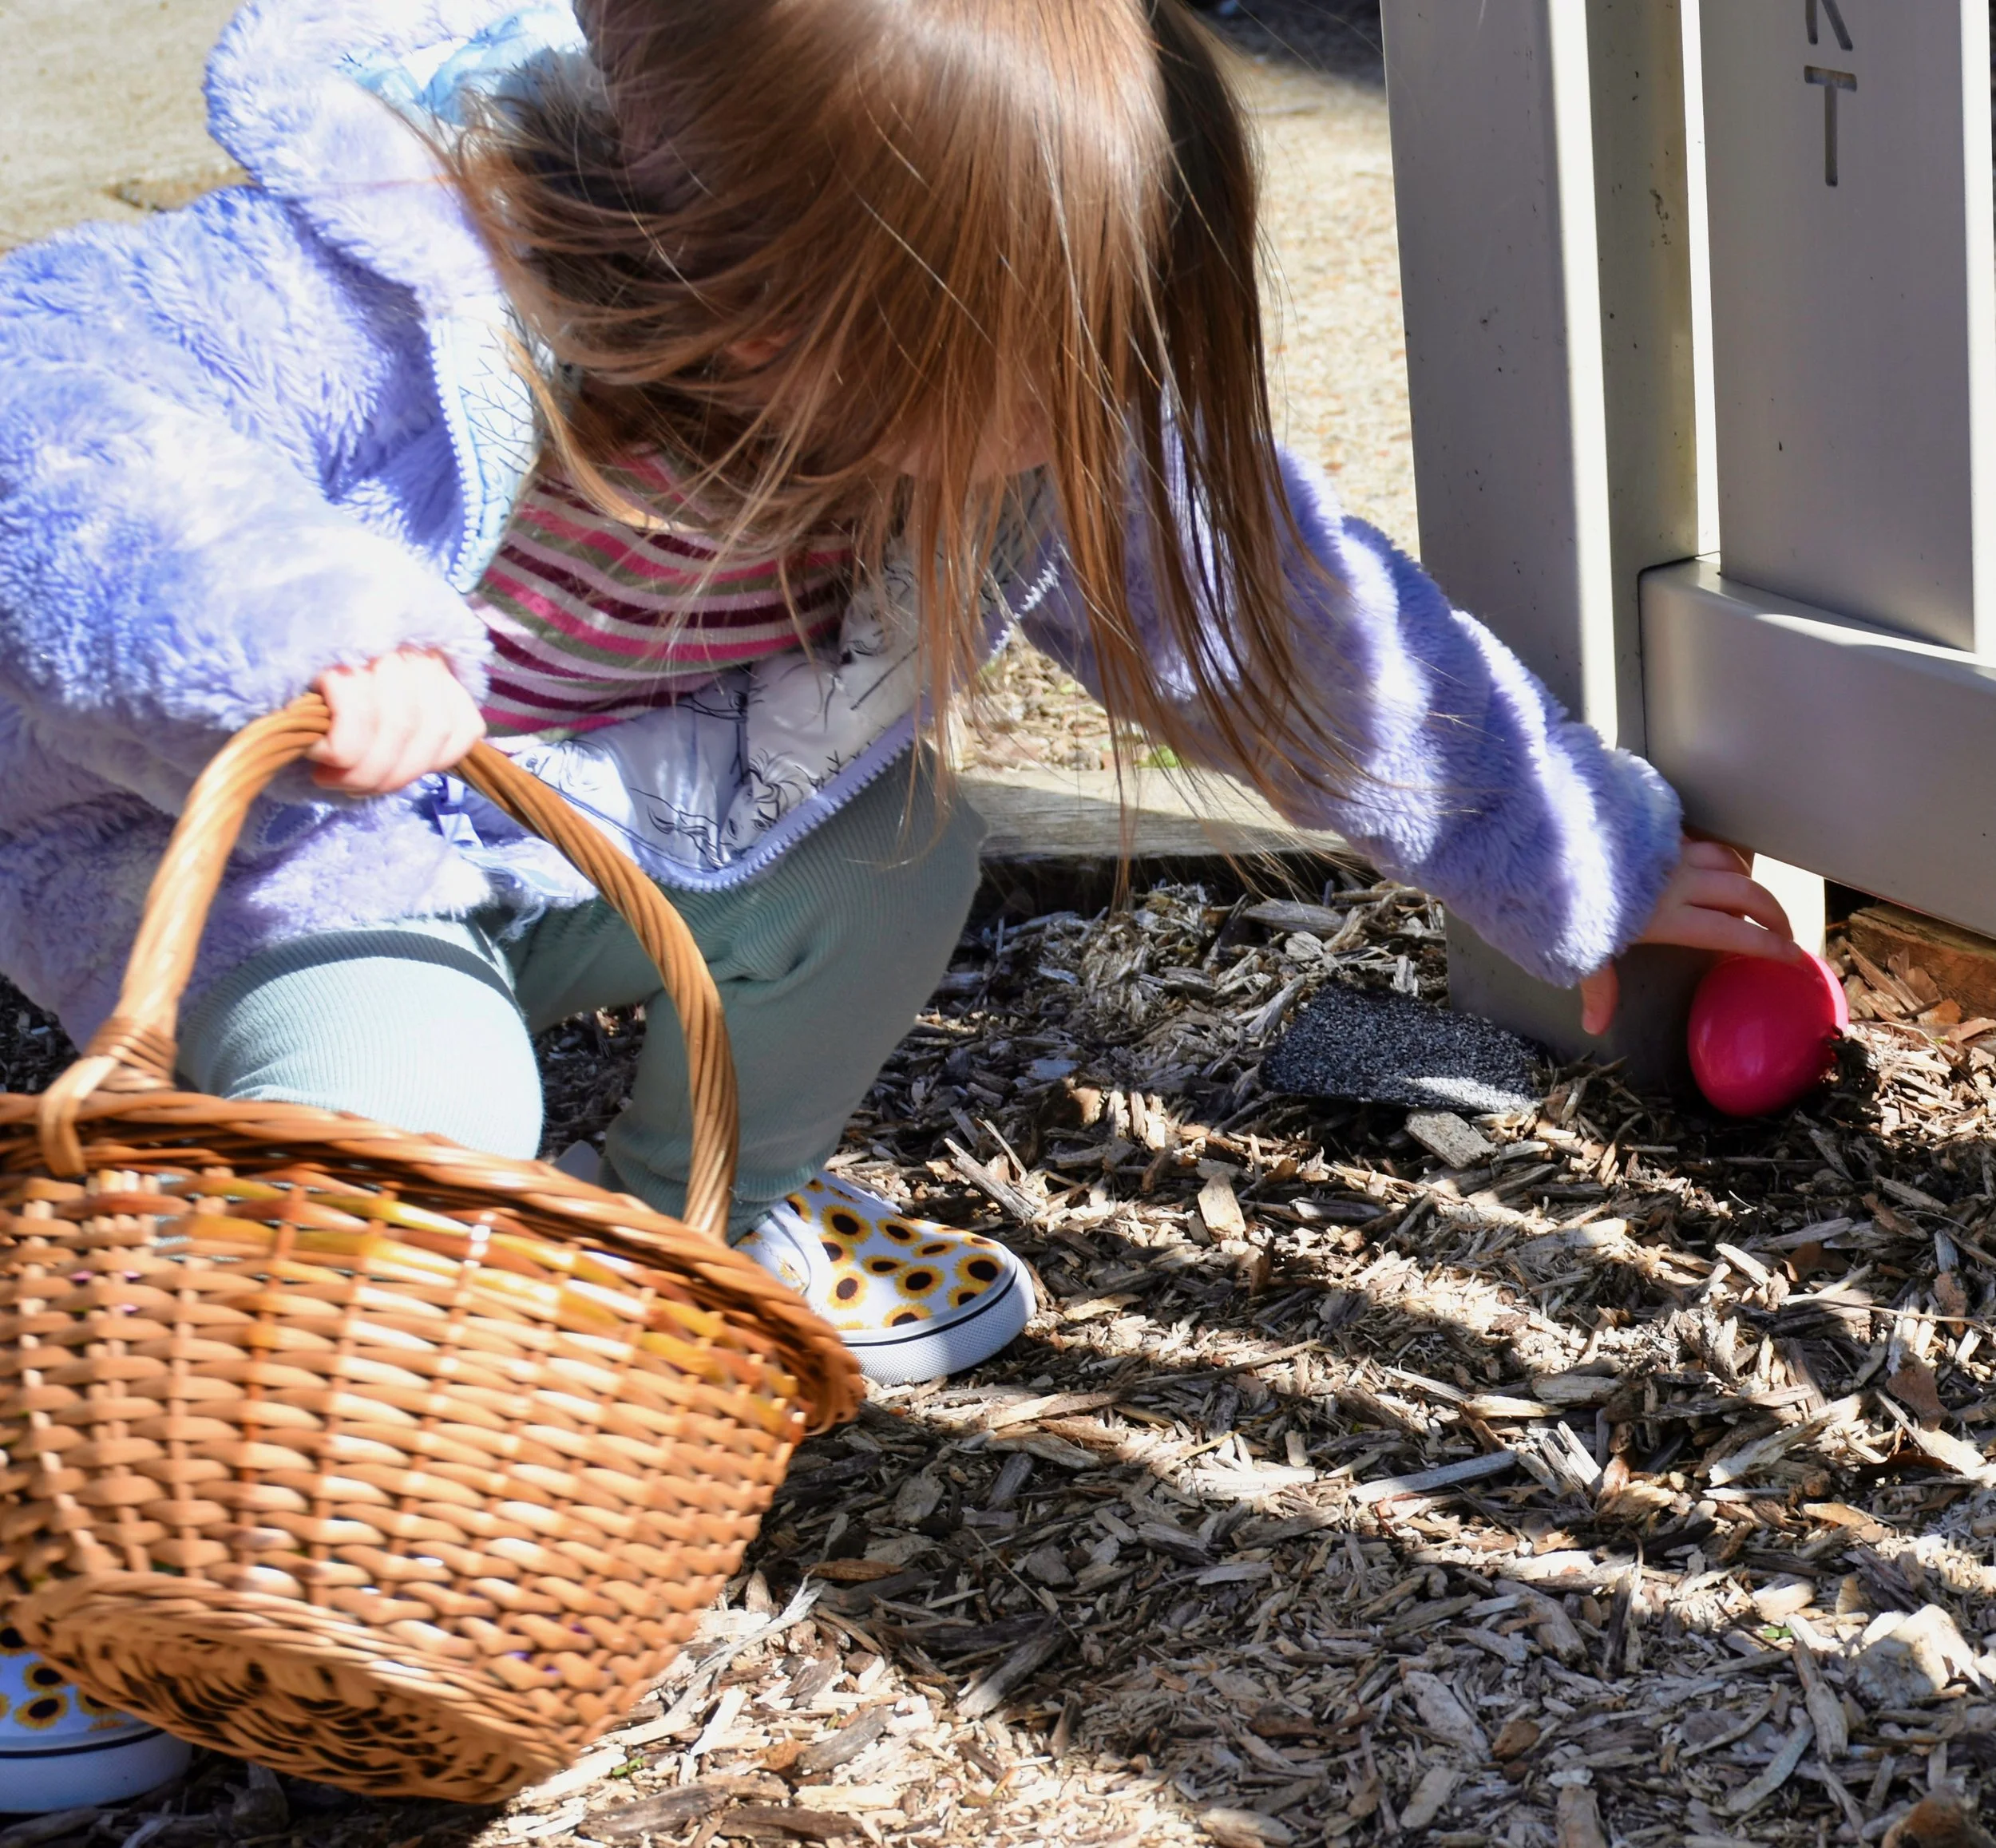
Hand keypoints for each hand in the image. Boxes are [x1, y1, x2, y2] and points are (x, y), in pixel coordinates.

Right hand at [308, 649, 484, 795]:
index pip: (464, 725)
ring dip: (364, 769)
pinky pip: (358, 715)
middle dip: (391, 775)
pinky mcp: (332, 647)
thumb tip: (436, 760)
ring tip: (330, 774)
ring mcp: (373, 638)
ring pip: (400, 725)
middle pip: (430, 729)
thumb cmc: (304, 696)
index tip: (390, 776)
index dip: (431, 764)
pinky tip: (316, 752)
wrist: (227, 658)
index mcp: (427, 655)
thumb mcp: (369, 708)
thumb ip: (408, 724)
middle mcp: (408, 640)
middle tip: (349, 785)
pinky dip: (341, 750)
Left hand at [1578, 837, 1800, 1034]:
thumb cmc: (1564, 899)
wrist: (1549, 843)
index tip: (1795, 958)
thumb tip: (1595, 1027)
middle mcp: (1680, 881)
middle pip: (1746, 893)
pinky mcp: (1657, 830)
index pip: (1733, 934)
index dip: (1769, 947)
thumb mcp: (1579, 948)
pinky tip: (1713, 863)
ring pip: (1728, 861)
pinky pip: (1701, 840)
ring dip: (1747, 880)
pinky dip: (1717, 854)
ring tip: (1751, 899)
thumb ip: (1598, 985)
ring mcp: (1671, 851)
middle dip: (1773, 913)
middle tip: (1784, 932)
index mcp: (1668, 916)